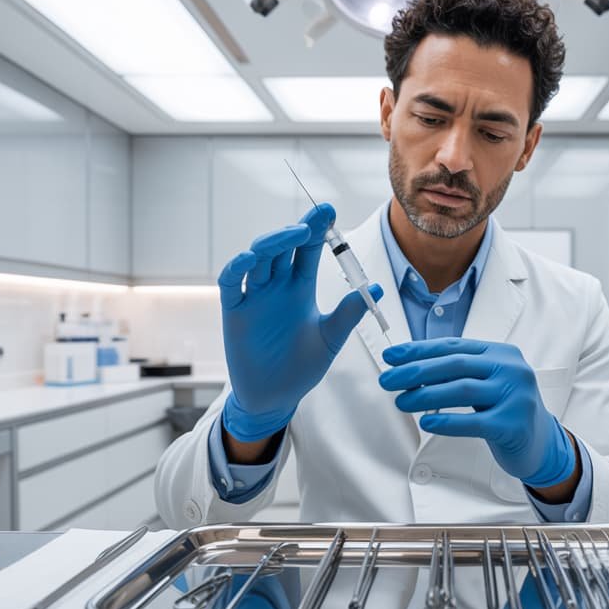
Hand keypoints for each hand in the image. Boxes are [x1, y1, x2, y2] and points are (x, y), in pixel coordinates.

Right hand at [218, 203, 381, 440]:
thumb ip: (348, 314)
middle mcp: (276, 285)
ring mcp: (254, 296)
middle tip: (317, 218)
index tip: (329, 211)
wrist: (276, 397)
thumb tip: (377, 289)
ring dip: (273, 242)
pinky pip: (231, 283)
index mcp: (300, 287)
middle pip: (283, 247)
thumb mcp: (331, 338)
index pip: (308, 250)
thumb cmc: (302, 366)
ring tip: (293, 234)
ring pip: (258, 257)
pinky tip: (250, 258)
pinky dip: (237, 267)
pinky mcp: (234, 311)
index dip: (317, 230)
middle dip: (299, 230)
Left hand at [378, 338, 574, 487]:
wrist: (541, 443)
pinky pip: (474, 422)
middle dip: (416, 371)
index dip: (419, 350)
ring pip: (462, 390)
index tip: (391, 357)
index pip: (453, 346)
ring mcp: (516, 396)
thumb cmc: (504, 410)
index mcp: (501, 353)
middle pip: (455, 365)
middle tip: (387, 380)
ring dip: (425, 396)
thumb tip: (408, 369)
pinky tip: (427, 422)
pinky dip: (447, 421)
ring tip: (400, 402)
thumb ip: (456, 373)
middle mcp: (511, 369)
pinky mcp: (514, 424)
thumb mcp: (485, 382)